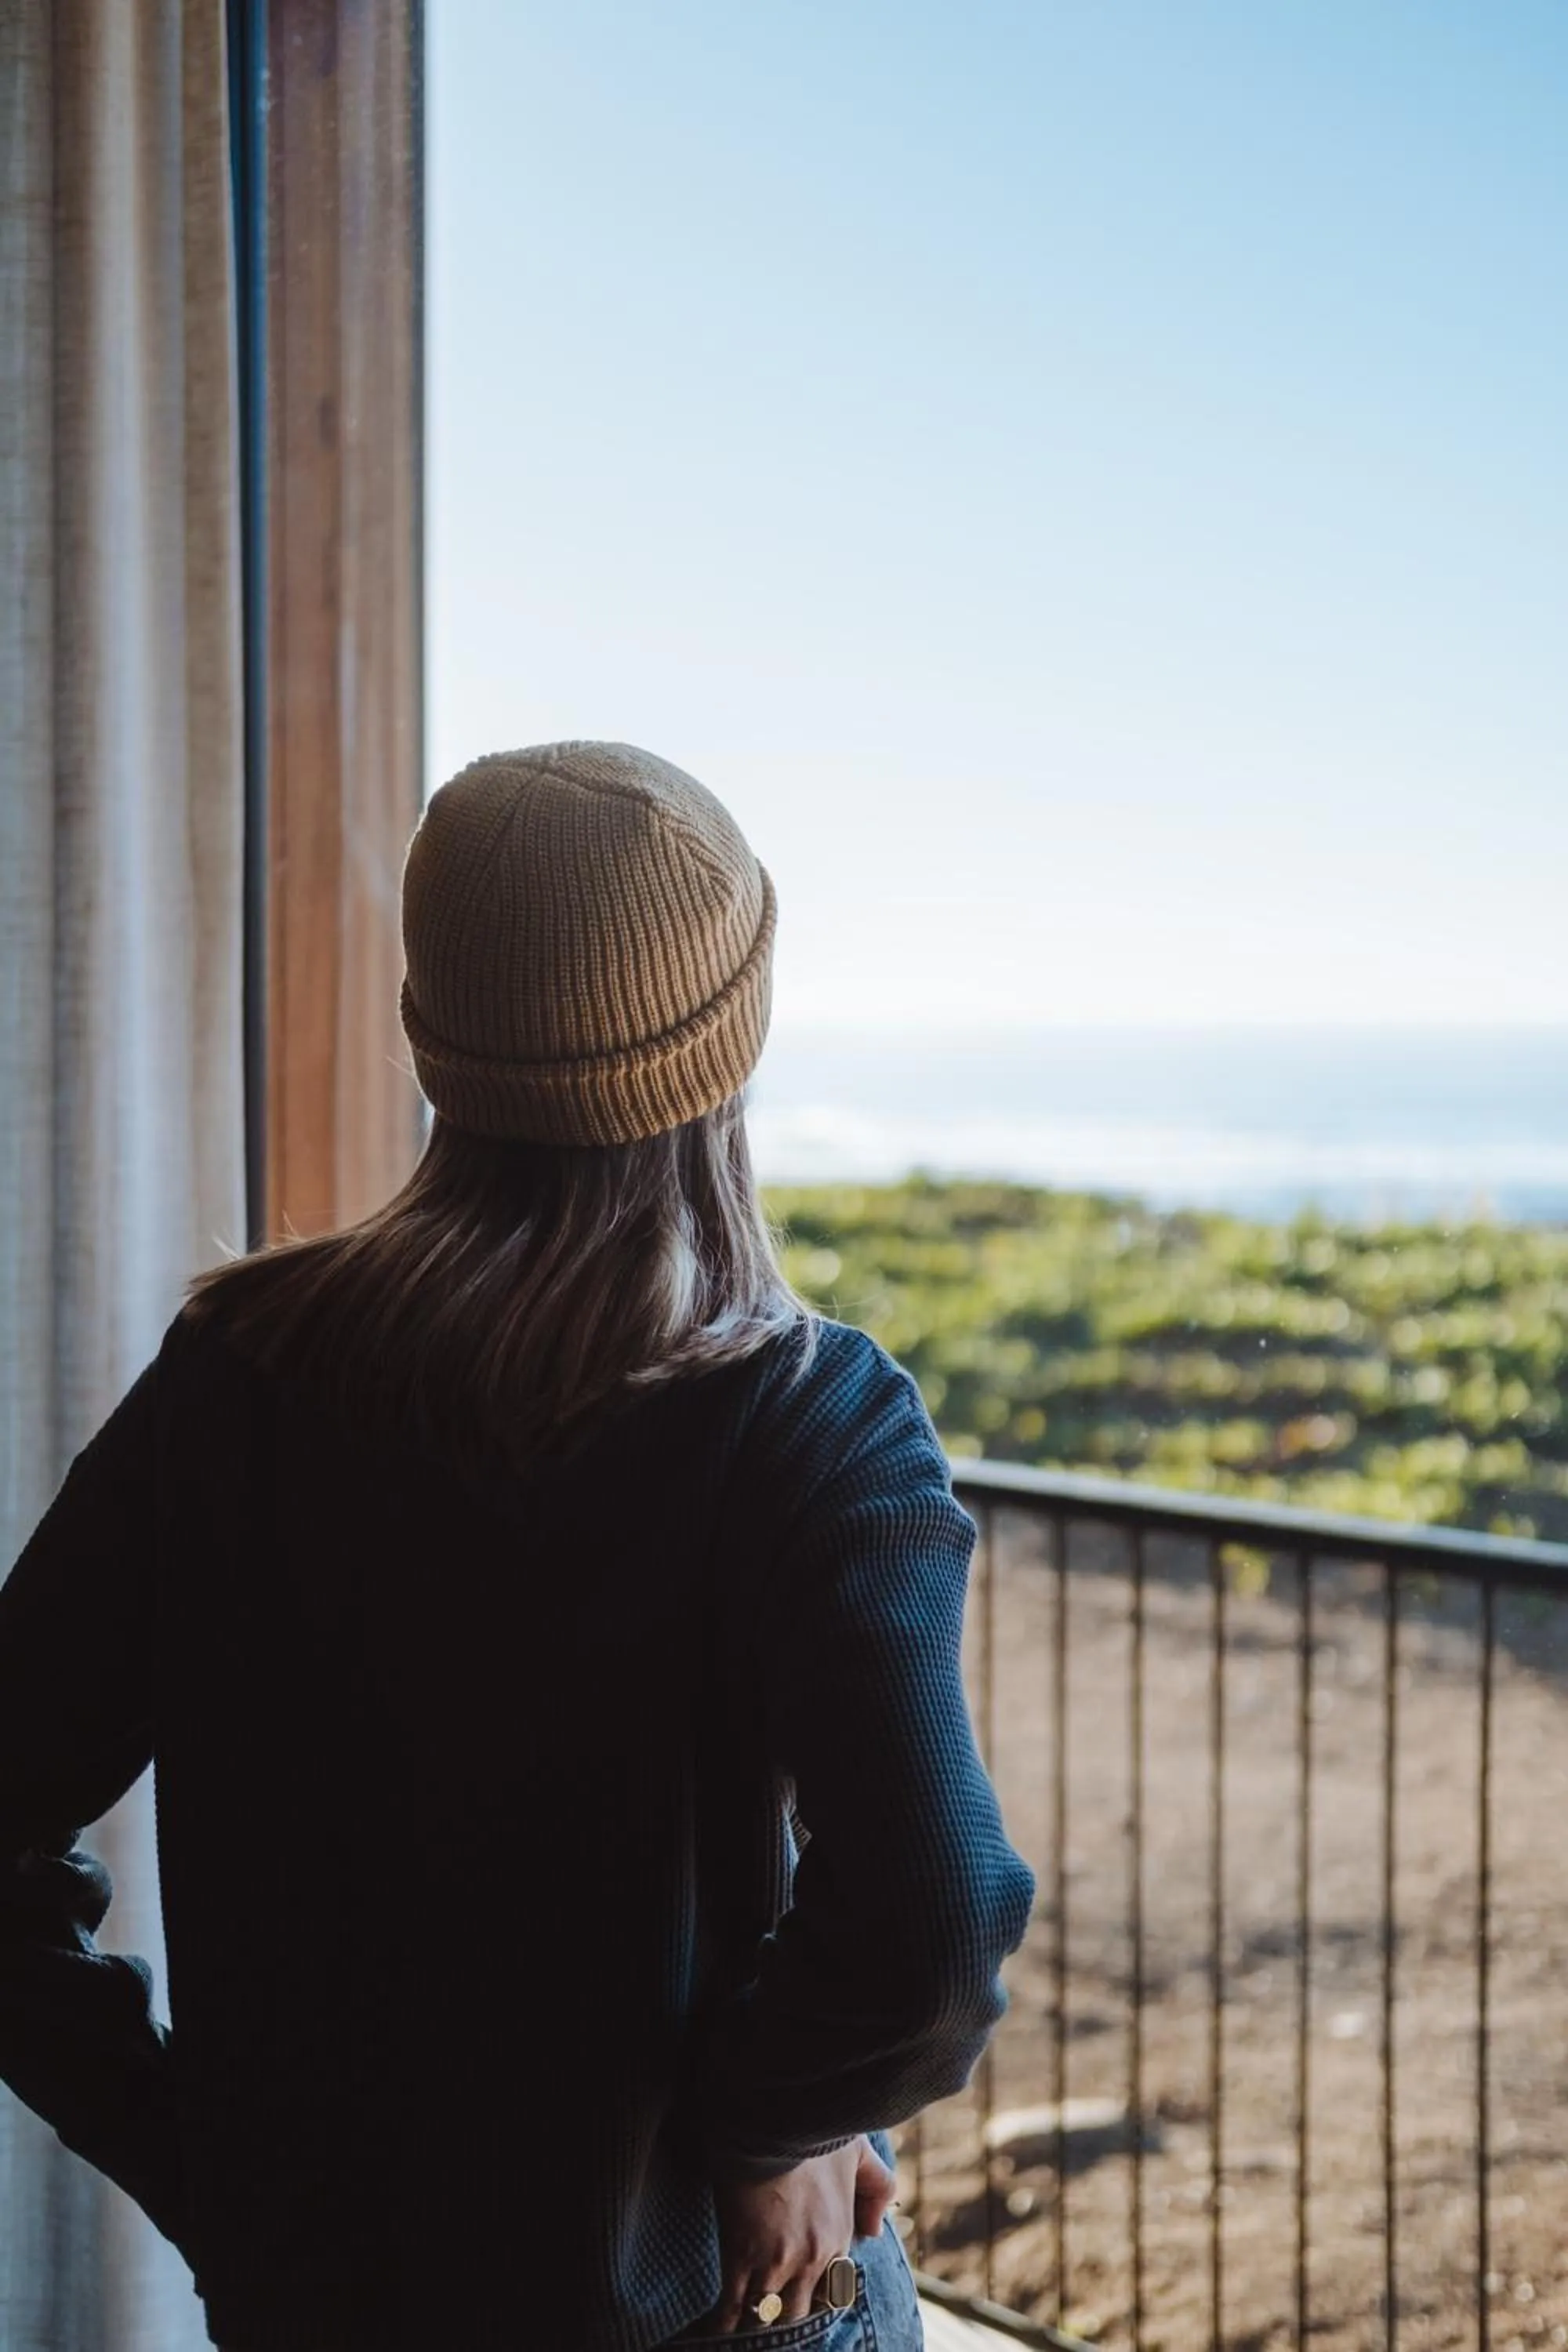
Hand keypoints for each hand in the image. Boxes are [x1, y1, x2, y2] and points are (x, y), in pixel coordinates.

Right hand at [707, 2136, 895, 2332]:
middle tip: (772, 2314)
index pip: (833, 2290)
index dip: (815, 2295)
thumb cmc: (815, 2132)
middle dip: (785, 2313)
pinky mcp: (741, 2256)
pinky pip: (733, 2305)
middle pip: (799, 2311)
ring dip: (757, 2319)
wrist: (772, 2120)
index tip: (800, 2296)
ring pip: (767, 2313)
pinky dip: (725, 2320)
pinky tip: (718, 2328)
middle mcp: (812, 2260)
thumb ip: (877, 2190)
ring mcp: (776, 2262)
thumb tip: (874, 2231)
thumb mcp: (860, 2153)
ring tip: (744, 2325)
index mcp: (838, 2238)